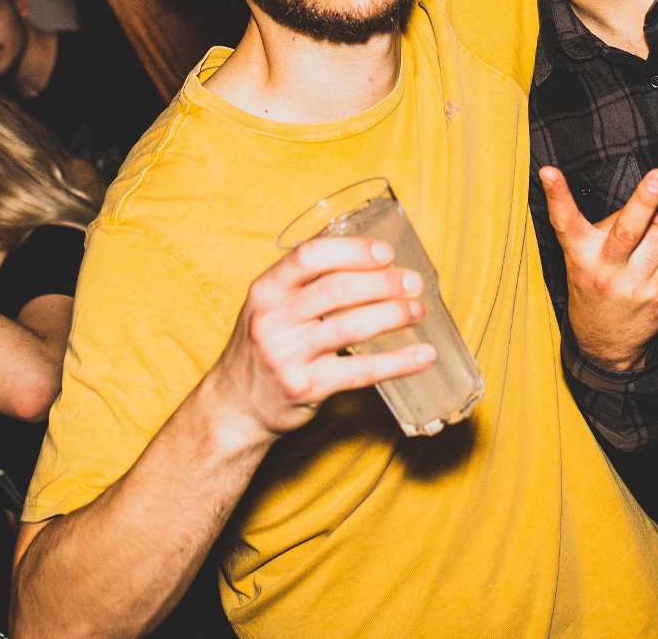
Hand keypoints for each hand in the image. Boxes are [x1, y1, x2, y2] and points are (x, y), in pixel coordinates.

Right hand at [205, 236, 434, 443]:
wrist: (235, 407)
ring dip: (393, 315)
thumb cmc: (263, 347)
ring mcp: (287, 355)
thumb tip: (370, 262)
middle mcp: (273, 319)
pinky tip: (422, 355)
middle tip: (413, 282)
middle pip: (337, 290)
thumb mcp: (269, 307)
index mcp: (266, 289)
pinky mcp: (306, 387)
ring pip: (351, 327)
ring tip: (418, 311)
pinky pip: (360, 371)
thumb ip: (305, 285)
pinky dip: (398, 362)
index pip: (309, 257)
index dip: (352, 250)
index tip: (385, 252)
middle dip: (383, 282)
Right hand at [539, 166, 657, 370]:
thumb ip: (610, 227)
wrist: (605, 344)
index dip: (557, 195)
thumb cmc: (595, 286)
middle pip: (628, 229)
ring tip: (652, 232)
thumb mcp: (586, 258)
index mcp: (580, 255)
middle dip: (646, 199)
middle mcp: (604, 270)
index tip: (548, 172)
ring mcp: (633, 285)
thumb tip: (653, 207)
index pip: (565, 221)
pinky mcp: (657, 295)